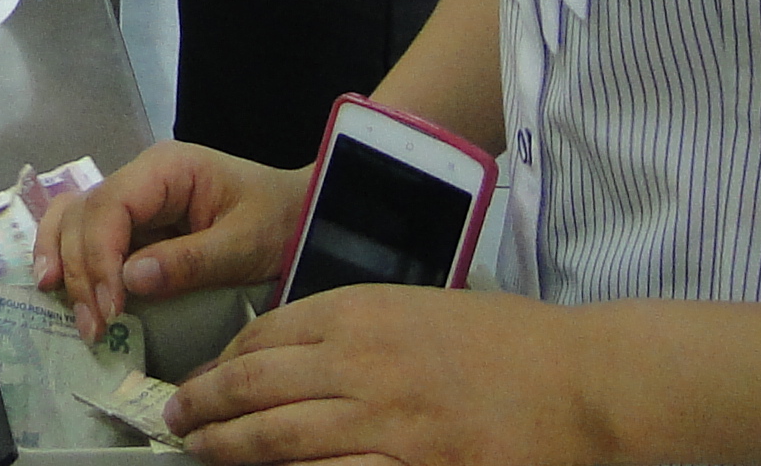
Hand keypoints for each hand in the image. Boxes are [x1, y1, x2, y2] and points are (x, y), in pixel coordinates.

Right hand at [34, 141, 310, 342]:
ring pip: (74, 220)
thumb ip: (190, 261)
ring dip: (64, 263)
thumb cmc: (280, 224)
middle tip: (95, 328)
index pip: (111, 205)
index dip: (100, 256)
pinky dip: (69, 257)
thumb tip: (128, 281)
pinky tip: (58, 286)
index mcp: (166, 169)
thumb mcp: (245, 244)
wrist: (302, 218)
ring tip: (66, 307)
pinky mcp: (133, 226)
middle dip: (82, 271)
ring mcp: (133, 200)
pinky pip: (86, 234)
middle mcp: (140, 178)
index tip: (111, 308)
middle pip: (85, 215)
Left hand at [167, 284, 601, 464]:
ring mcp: (386, 423)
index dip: (222, 362)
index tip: (201, 378)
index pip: (263, 335)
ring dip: (231, 446)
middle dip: (205, 405)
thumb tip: (292, 355)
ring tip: (201, 450)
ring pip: (280, 437)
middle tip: (177, 419)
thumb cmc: (509, 343)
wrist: (583, 382)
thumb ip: (355, 328)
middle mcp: (362, 364)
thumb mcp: (419, 310)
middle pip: (256, 385)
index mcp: (362, 313)